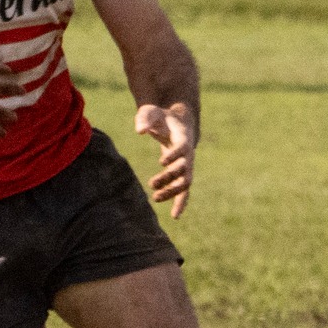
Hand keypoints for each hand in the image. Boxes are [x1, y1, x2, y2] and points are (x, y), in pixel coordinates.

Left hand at [136, 102, 196, 218]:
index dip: (174, 156)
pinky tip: (175, 216)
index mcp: (183, 138)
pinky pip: (185, 190)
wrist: (178, 122)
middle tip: (152, 185)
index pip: (182, 149)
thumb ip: (145, 118)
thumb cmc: (162, 116)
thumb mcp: (151, 112)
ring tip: (155, 198)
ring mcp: (187, 164)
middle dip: (169, 178)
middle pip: (184, 169)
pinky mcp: (182, 172)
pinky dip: (181, 202)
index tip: (161, 162)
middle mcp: (188, 154)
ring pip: (185, 182)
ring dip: (173, 192)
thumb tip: (139, 131)